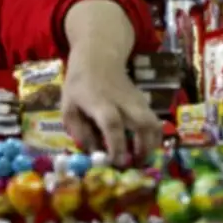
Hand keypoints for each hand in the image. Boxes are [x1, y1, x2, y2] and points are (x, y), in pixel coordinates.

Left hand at [61, 51, 162, 165]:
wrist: (98, 57)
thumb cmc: (80, 84)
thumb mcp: (68, 106)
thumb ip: (79, 131)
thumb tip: (94, 153)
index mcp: (100, 102)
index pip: (112, 125)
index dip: (116, 145)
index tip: (117, 163)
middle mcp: (123, 102)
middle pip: (143, 123)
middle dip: (144, 147)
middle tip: (136, 165)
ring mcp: (137, 100)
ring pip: (154, 122)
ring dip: (152, 144)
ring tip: (143, 159)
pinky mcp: (144, 101)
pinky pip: (154, 120)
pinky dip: (153, 136)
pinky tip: (145, 147)